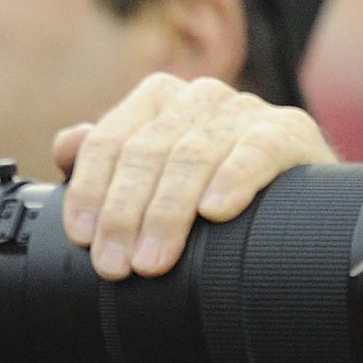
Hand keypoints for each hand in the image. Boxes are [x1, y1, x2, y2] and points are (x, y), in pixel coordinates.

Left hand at [54, 75, 335, 278]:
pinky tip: (216, 210)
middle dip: (125, 214)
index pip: (108, 141)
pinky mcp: (290, 129)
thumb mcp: (156, 177)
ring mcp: (244, 110)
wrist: (298, 202)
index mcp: (156, 100)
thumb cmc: (213, 192)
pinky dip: (234, 178)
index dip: (90, 190)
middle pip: (146, 152)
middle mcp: (198, 97)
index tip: (82, 237)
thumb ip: (110, 161)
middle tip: (116, 265)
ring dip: (168, 212)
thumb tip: (64, 147)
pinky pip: (256, 149)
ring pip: (192, 155)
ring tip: (153, 261)